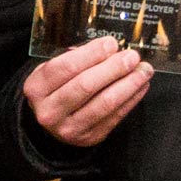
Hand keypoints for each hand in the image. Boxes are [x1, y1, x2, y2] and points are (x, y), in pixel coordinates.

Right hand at [25, 37, 151, 148]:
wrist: (52, 121)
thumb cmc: (56, 88)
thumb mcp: (54, 70)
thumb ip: (77, 59)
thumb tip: (111, 48)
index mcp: (36, 88)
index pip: (65, 67)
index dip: (91, 54)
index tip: (111, 43)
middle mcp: (49, 110)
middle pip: (86, 85)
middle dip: (113, 68)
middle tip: (132, 57)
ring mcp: (69, 128)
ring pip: (104, 103)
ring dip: (129, 84)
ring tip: (143, 70)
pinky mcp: (90, 137)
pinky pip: (116, 116)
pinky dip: (132, 99)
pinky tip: (141, 85)